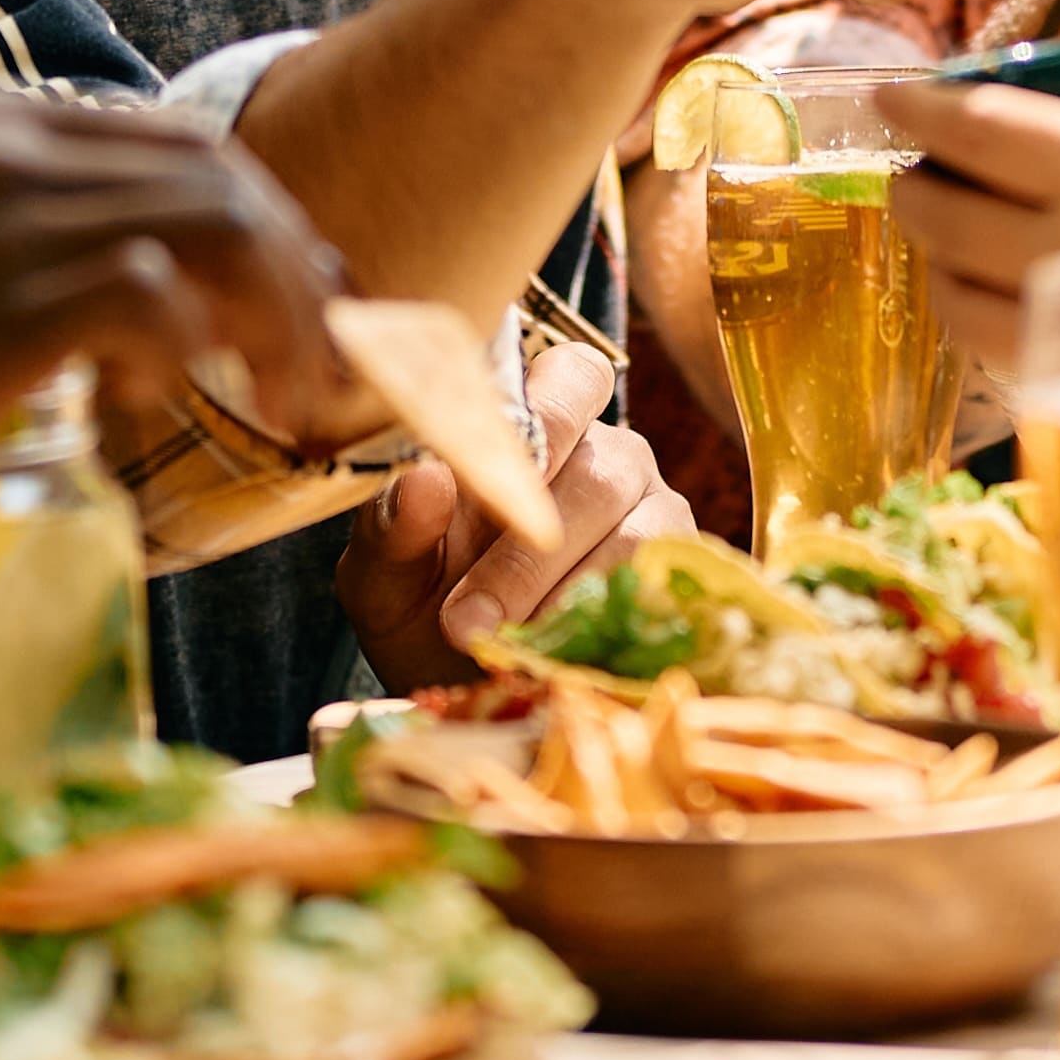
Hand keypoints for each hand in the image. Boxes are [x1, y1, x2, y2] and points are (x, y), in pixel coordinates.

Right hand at [0, 83, 353, 538]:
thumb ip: (35, 244)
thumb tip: (178, 289)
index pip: (175, 141)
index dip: (262, 219)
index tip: (302, 299)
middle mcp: (0, 142)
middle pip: (218, 171)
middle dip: (294, 268)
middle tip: (320, 361)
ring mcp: (0, 215)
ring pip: (214, 223)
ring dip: (276, 313)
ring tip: (280, 391)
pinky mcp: (2, 300)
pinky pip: (158, 293)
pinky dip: (189, 345)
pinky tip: (160, 396)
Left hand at [337, 345, 688, 686]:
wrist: (454, 681)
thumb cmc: (419, 601)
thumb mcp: (385, 569)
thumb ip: (396, 521)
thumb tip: (425, 476)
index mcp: (536, 425)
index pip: (573, 377)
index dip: (550, 416)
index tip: (501, 476)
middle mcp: (606, 457)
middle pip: (599, 475)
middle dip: (527, 556)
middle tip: (464, 619)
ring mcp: (651, 516)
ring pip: (634, 539)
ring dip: (562, 601)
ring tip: (501, 647)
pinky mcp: (674, 580)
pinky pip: (658, 595)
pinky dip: (605, 630)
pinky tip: (556, 658)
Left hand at [891, 23, 1059, 473]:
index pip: (992, 128)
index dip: (932, 110)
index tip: (900, 98)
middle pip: (948, 210)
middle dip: (919, 185)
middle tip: (916, 171)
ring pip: (954, 291)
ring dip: (933, 261)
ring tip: (938, 245)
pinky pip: (993, 359)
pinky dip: (973, 330)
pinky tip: (991, 322)